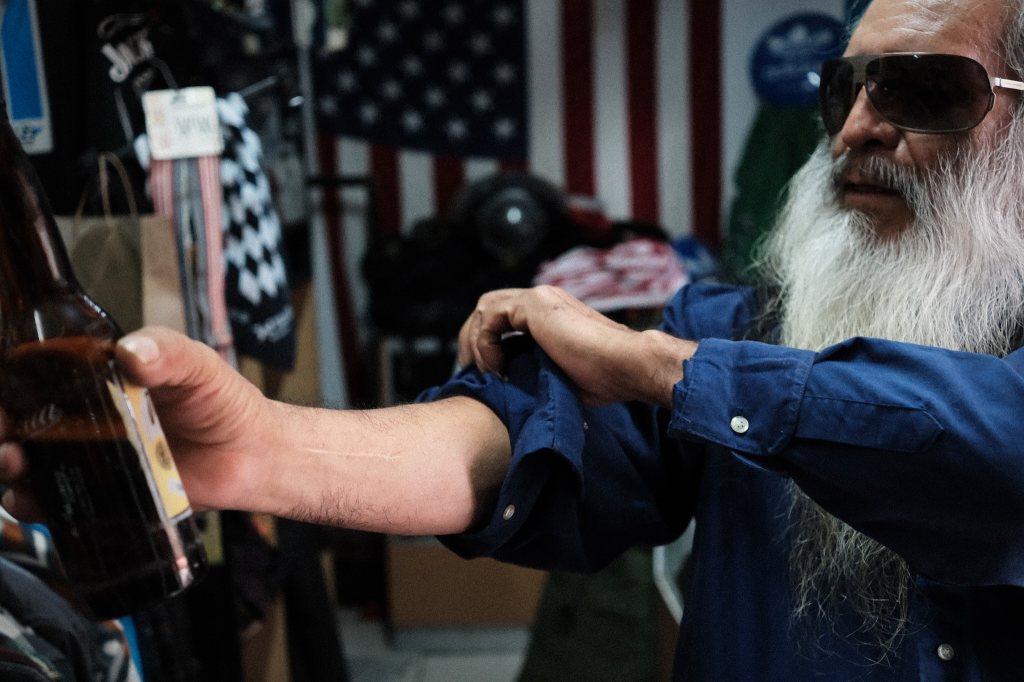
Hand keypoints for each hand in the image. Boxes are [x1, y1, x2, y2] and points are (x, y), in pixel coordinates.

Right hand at [0, 327, 271, 520]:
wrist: (253, 455)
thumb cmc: (224, 403)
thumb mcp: (197, 365)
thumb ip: (167, 352)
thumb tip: (132, 351)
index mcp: (102, 379)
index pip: (42, 375)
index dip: (16, 382)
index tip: (7, 389)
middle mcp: (89, 418)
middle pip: (25, 420)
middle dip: (5, 426)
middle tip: (6, 433)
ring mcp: (94, 458)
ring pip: (31, 462)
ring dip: (10, 463)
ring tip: (14, 463)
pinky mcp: (104, 496)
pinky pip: (59, 503)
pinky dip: (34, 505)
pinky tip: (31, 501)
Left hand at [457, 286, 694, 405]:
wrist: (627, 366)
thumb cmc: (606, 378)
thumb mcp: (562, 374)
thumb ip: (539, 369)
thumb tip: (520, 391)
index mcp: (550, 314)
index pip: (504, 318)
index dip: (488, 343)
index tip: (488, 374)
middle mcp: (543, 299)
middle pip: (488, 308)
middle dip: (473, 339)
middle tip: (470, 370)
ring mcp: (539, 298)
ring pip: (485, 307)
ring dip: (476, 341)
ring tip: (485, 371)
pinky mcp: (535, 305)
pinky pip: (490, 316)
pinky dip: (486, 343)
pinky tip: (499, 367)